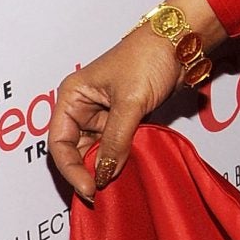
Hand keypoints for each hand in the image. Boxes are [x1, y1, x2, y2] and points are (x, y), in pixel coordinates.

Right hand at [48, 26, 182, 202]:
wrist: (181, 44)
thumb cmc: (149, 59)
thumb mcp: (130, 102)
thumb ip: (116, 139)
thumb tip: (105, 173)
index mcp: (72, 96)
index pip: (59, 142)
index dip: (71, 169)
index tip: (90, 188)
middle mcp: (83, 107)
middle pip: (75, 150)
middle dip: (88, 171)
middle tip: (103, 195)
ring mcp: (103, 114)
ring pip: (97, 151)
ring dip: (105, 168)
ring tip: (116, 187)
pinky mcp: (124, 120)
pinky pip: (116, 146)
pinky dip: (120, 160)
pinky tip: (128, 173)